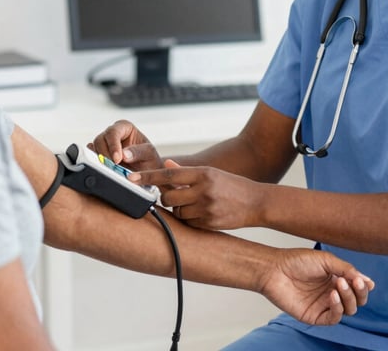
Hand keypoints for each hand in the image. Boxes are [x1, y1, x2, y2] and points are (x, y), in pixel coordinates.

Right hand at [90, 119, 162, 169]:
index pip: (114, 132)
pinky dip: (96, 164)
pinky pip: (92, 158)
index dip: (113, 145)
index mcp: (124, 127)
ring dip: (100, 160)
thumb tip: (124, 154)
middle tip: (112, 167)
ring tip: (110, 170)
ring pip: (94, 149)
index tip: (117, 159)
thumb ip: (139, 152)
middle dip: (105, 154)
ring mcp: (104, 145)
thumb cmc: (149, 159)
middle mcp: (113, 134)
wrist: (148, 172)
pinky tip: (103, 169)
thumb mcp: (150, 154)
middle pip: (100, 140)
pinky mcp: (100, 156)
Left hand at [131, 162, 264, 229]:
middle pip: (168, 197)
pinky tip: (202, 214)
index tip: (130, 178)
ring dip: (180, 210)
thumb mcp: (212, 173)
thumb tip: (167, 165)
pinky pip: (188, 223)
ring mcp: (207, 208)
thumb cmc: (232, 186)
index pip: (168, 175)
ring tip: (195, 204)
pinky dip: (190, 219)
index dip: (147, 177)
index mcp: (203, 174)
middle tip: (175, 196)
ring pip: (177, 212)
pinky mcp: (209, 223)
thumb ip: (187, 171)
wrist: (257, 202)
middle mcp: (204, 190)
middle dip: (167, 198)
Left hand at [261, 248, 373, 324]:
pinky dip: (338, 308)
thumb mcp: (326, 260)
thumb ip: (347, 270)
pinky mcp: (315, 316)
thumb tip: (369, 282)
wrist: (276, 269)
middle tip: (355, 282)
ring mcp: (324, 305)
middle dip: (359, 293)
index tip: (364, 281)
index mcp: (336, 279)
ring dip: (348, 298)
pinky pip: (334, 318)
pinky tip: (332, 295)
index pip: (357, 288)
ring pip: (348, 310)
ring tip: (338, 284)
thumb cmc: (297, 261)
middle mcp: (332, 293)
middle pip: (356, 301)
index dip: (363, 286)